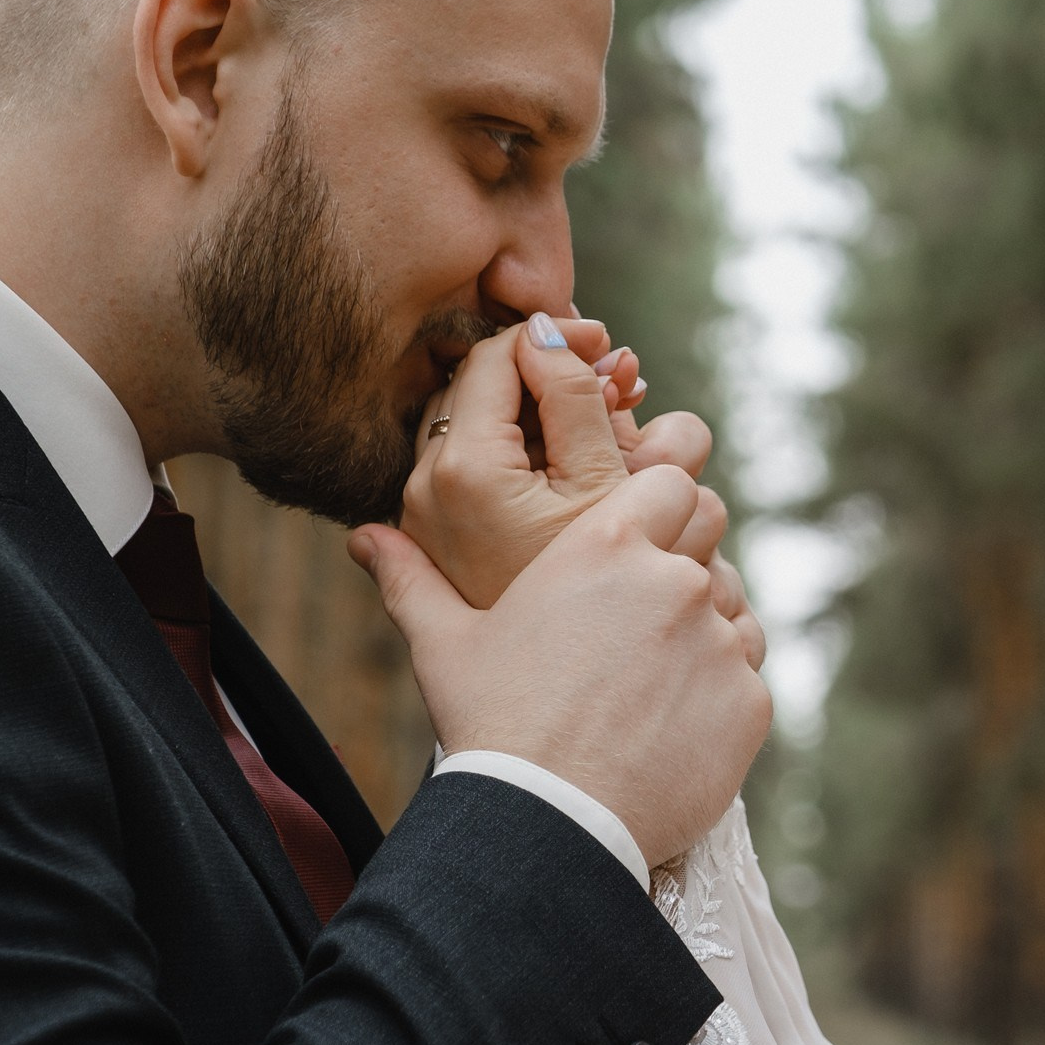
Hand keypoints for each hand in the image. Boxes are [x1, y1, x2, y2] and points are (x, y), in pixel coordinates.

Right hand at [350, 466, 772, 865]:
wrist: (551, 827)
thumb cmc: (493, 729)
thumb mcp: (446, 647)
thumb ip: (414, 580)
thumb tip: (365, 537)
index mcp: (606, 546)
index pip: (672, 484)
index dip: (660, 510)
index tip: (637, 547)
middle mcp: (675, 580)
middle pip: (706, 548)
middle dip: (680, 577)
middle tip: (634, 633)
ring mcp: (721, 641)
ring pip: (732, 618)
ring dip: (702, 641)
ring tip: (644, 693)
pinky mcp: (750, 701)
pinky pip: (745, 683)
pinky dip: (717, 702)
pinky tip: (667, 733)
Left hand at [402, 312, 717, 607]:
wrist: (562, 712)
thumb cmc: (601, 595)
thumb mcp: (604, 484)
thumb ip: (575, 395)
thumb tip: (543, 332)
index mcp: (464, 468)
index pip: (496, 355)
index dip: (556, 338)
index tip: (607, 349)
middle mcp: (426, 490)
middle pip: (483, 389)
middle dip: (552, 379)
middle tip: (618, 388)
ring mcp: (426, 520)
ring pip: (481, 428)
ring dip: (544, 418)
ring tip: (615, 434)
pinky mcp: (440, 545)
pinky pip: (479, 474)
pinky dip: (528, 460)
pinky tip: (585, 474)